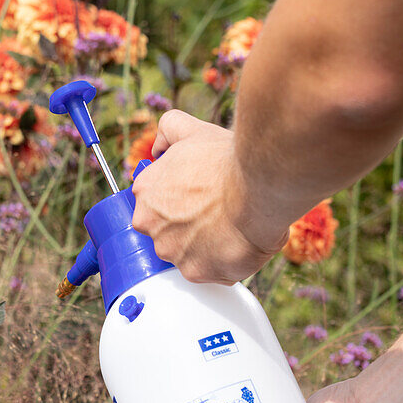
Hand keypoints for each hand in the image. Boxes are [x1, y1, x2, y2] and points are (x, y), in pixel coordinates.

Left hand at [131, 110, 286, 284]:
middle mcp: (151, 225)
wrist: (257, 186)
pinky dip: (225, 262)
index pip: (156, 205)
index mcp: (145, 192)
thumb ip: (169, 130)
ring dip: (208, 245)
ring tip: (231, 226)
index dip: (180, 202)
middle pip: (169, 232)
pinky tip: (238, 243)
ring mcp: (172, 251)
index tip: (198, 200)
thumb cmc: (227, 160)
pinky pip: (209, 272)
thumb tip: (158, 145)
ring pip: (189, 254)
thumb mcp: (192, 130)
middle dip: (191, 226)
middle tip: (218, 212)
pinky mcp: (195, 272)